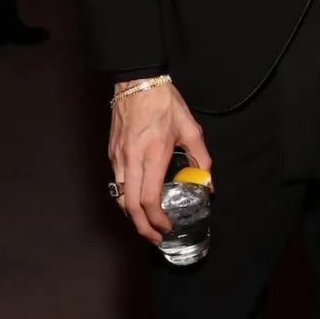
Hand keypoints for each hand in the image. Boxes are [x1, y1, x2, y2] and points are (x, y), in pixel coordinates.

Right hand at [109, 81, 211, 243]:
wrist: (138, 81)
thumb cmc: (164, 103)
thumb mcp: (191, 130)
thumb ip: (201, 160)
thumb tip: (207, 183)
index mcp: (153, 155)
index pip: (149, 200)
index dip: (156, 220)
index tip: (166, 228)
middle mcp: (132, 160)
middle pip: (130, 207)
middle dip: (142, 228)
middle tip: (154, 237)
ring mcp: (119, 157)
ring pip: (120, 196)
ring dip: (132, 215)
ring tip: (146, 222)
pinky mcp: (112, 153)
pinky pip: (117, 182)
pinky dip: (126, 197)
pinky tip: (137, 199)